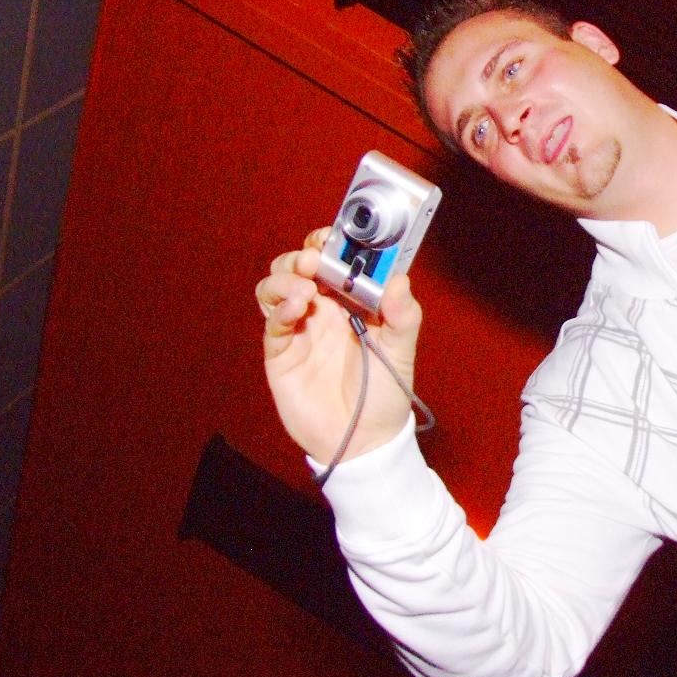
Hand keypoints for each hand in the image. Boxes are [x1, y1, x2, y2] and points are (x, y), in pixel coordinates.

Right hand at [256, 227, 423, 465]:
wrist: (363, 440)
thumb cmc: (384, 392)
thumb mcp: (401, 351)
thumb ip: (403, 315)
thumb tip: (399, 280)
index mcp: (352, 300)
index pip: (335, 259)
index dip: (331, 242)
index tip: (333, 235)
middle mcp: (323, 308)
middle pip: (299, 264)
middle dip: (304, 254)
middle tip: (314, 259)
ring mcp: (300, 328)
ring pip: (276, 285)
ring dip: (286, 276)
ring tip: (306, 289)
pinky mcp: (282, 351)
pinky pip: (272, 320)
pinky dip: (280, 306)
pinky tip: (297, 308)